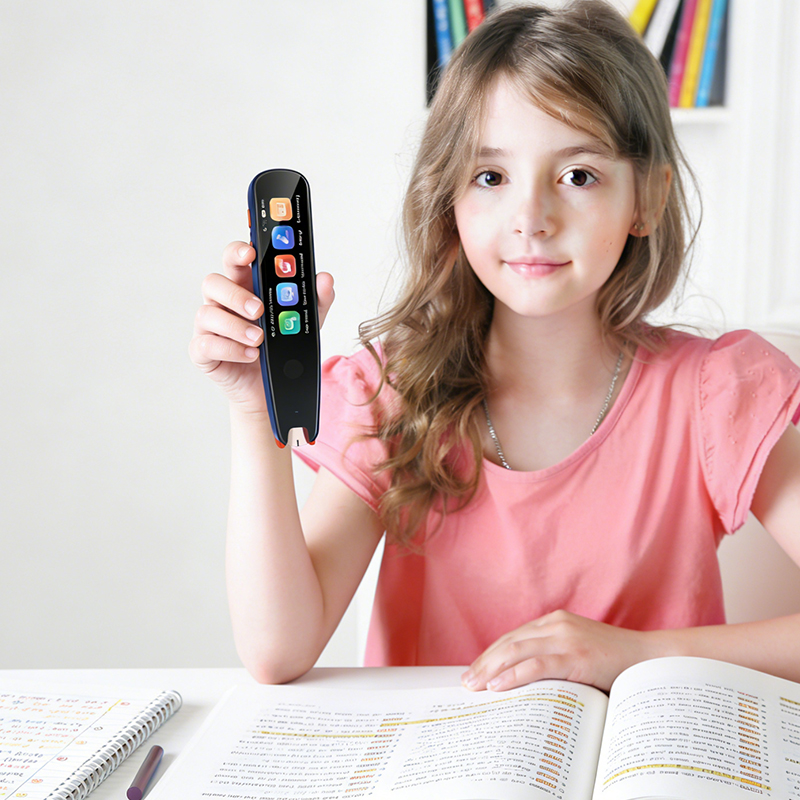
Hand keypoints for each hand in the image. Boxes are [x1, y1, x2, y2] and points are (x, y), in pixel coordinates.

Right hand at [189, 241, 334, 413]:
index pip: (234, 260)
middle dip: (235, 294)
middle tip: (259, 309)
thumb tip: (325, 279)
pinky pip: (205, 344)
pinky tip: (250, 354)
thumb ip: (316, 301)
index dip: (238, 252)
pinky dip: (229, 349)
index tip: (251, 253)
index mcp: (245, 288)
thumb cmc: (280, 350)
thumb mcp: (305, 323)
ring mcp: (210, 328)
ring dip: (235, 325)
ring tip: (259, 339)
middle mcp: (223, 304)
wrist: (270, 391)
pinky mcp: (203, 352)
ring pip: (206, 313)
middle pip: (213, 283)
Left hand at [461, 610, 657, 692]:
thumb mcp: (579, 652)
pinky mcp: (576, 656)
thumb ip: (554, 658)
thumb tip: (522, 681)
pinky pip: (537, 665)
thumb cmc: (615, 662)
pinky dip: (514, 675)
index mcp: (555, 622)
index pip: (512, 637)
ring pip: (517, 651)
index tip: (474, 671)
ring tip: (475, 685)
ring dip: (491, 669)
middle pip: (509, 642)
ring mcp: (566, 638)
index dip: (490, 655)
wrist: (650, 659)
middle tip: (466, 682)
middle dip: (484, 662)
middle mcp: (557, 625)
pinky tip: (499, 685)